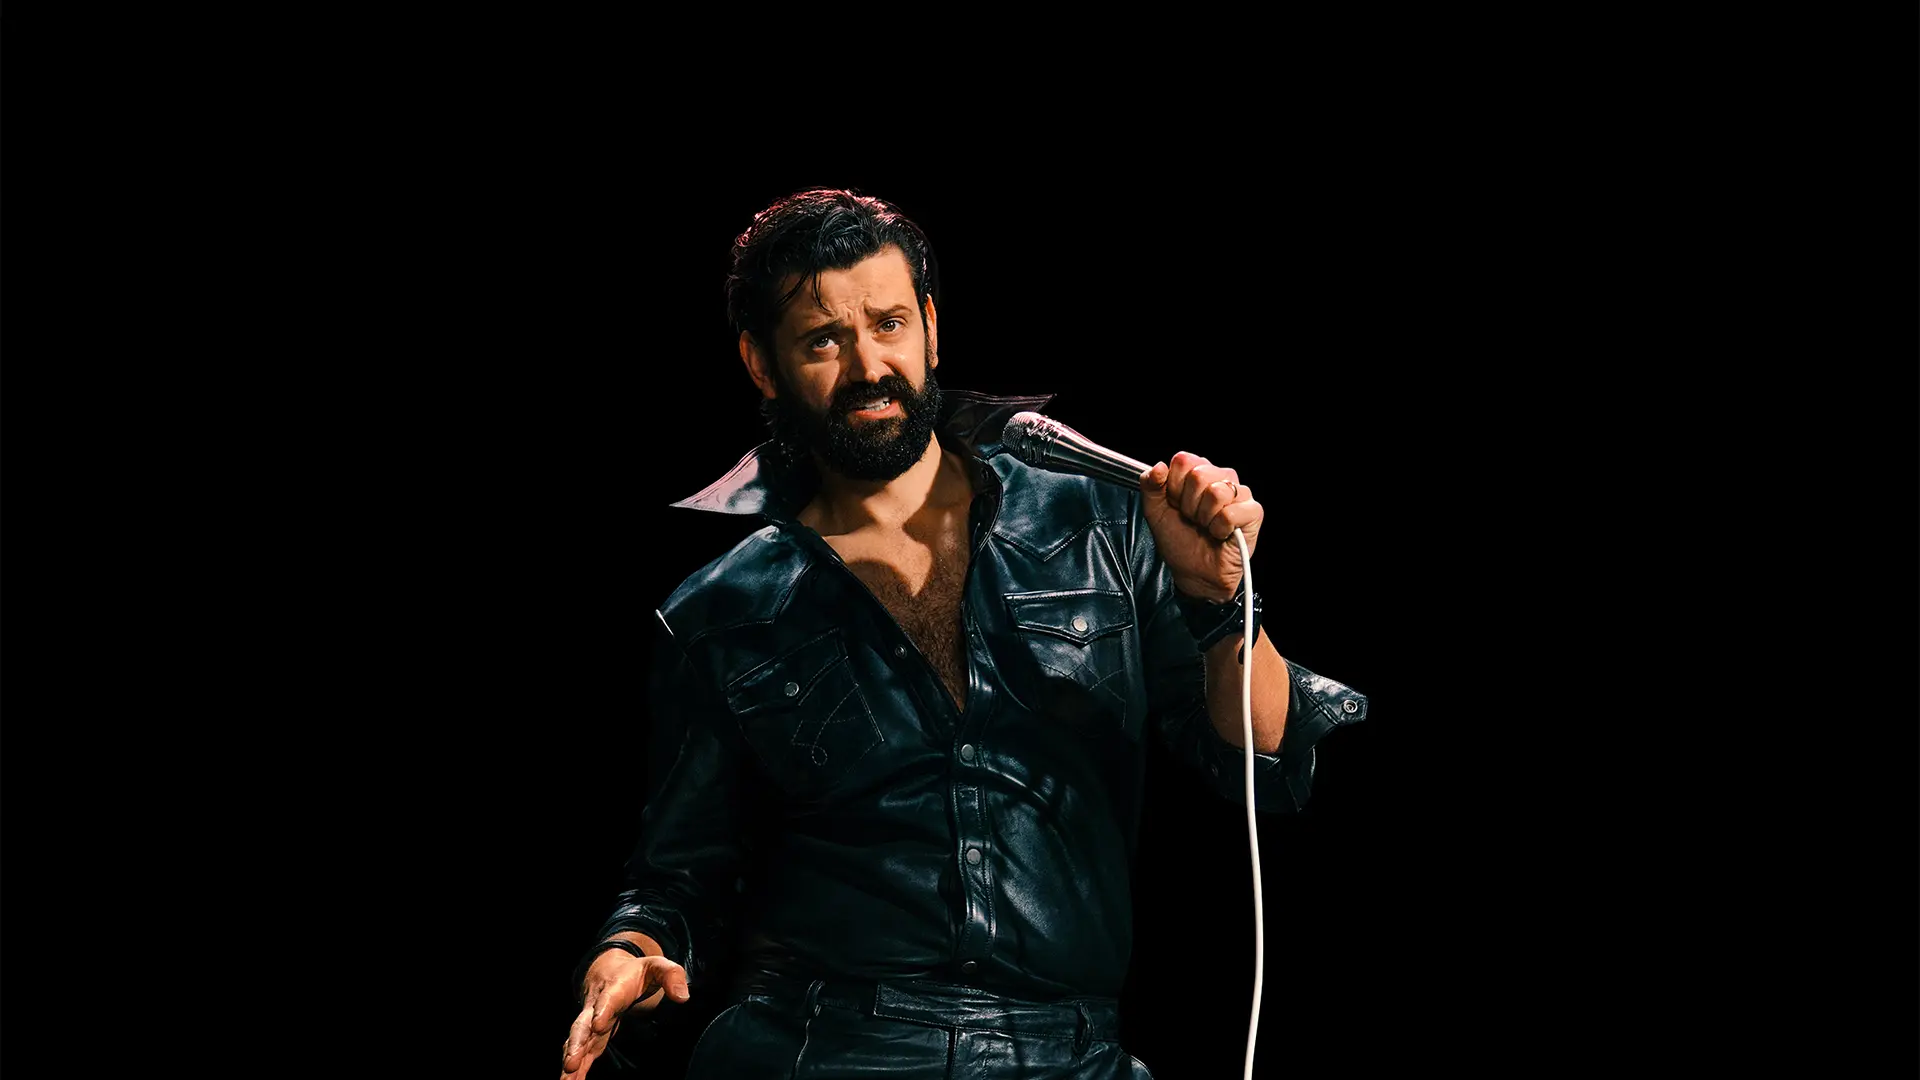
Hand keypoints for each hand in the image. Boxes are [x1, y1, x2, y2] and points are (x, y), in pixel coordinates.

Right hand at [559, 950, 690, 1078]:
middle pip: (583, 1025)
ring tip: (565, 1079)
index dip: (602, 1011)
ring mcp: (591, 1023)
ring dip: (571, 1060)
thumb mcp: (657, 966)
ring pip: (577, 1042)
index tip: (599, 1024)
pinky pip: (580, 1052)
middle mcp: (596, 1007)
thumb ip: (672, 976)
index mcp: (614, 989)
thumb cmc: (636, 972)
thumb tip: (683, 997)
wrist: (610, 971)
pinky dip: (573, 1067)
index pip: (608, 1000)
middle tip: (571, 1062)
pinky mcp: (591, 1037)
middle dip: (576, 1044)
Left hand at [1139, 451, 1261, 601]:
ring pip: (1216, 493)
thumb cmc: (1179, 541)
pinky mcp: (1253, 511)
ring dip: (1204, 518)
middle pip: (1199, 475)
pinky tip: (1220, 533)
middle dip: (1188, 505)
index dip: (1173, 487)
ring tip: (1206, 526)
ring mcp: (1240, 493)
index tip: (1175, 505)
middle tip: (1192, 519)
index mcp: (1199, 472)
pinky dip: (1219, 529)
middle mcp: (1221, 477)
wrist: (1194, 573)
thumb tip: (1159, 466)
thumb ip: (1150, 485)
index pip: (1184, 460)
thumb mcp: (1155, 511)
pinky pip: (1230, 513)